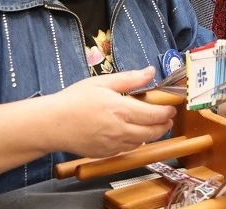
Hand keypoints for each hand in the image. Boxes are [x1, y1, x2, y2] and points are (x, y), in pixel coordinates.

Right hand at [47, 67, 176, 158]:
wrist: (52, 124)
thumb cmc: (75, 99)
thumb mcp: (103, 83)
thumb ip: (130, 79)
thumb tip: (150, 71)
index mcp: (121, 110)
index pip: (154, 115)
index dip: (167, 112)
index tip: (172, 107)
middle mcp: (120, 130)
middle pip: (152, 132)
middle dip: (164, 125)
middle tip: (168, 118)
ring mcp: (113, 144)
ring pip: (141, 142)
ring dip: (151, 134)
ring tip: (153, 125)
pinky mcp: (105, 153)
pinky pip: (127, 149)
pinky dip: (135, 142)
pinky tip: (134, 133)